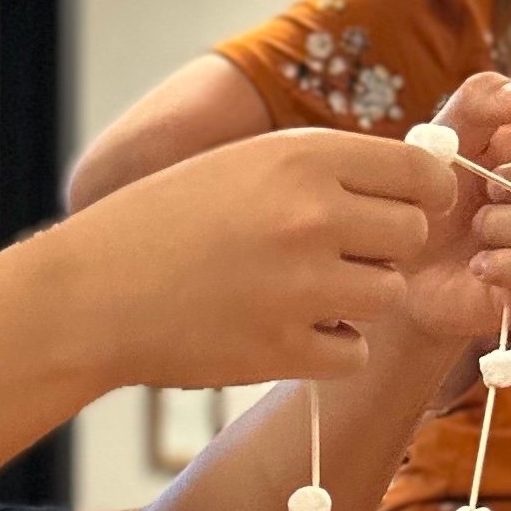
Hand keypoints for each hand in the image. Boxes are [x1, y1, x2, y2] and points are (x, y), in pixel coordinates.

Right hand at [52, 126, 453, 388]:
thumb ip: (322, 170)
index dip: (422, 195)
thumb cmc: (161, 225)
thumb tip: (413, 183)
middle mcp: (310, 216)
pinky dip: (330, 349)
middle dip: (383, 249)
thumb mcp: (241, 166)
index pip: (421, 174)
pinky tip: (285, 333)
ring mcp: (300, 286)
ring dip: (358, 301)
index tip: (403, 210)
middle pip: (412, 236)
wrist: (89, 296)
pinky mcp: (283, 349)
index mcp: (303, 158)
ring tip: (302, 296)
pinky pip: (354, 353)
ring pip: (389, 296)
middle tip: (333, 258)